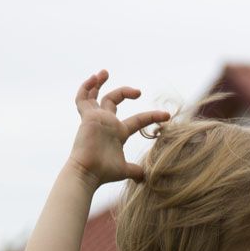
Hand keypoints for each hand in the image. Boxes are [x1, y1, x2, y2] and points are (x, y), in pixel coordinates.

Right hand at [68, 69, 169, 186]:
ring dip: (98, 83)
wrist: (88, 172)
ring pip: (95, 96)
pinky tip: (93, 78)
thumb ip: (135, 171)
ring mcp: (95, 119)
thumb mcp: (124, 170)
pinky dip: (86, 87)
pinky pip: (82, 98)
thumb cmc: (103, 172)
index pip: (137, 120)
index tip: (167, 115)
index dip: (152, 116)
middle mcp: (106, 123)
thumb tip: (145, 178)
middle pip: (112, 101)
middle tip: (138, 92)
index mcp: (118, 133)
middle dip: (124, 92)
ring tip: (105, 72)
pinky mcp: (87, 117)